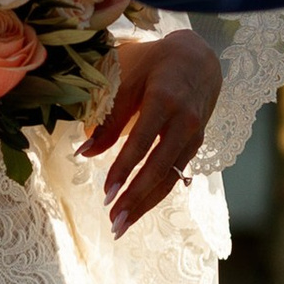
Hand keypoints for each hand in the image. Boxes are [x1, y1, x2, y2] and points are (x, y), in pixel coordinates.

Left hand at [83, 31, 221, 236]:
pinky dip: (156, 193)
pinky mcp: (196, 144)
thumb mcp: (128, 78)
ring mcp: (194, 135)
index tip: (106, 193)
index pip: (142, 142)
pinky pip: (175, 173)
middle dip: (135, 198)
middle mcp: (184, 120)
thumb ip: (110, 117)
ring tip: (122, 225)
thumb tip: (84, 152)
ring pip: (170, 177)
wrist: (200, 58)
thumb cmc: (154, 63)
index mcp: (165, 99)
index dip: (124, 169)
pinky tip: (138, 208)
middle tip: (114, 222)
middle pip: (159, 167)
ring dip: (145, 204)